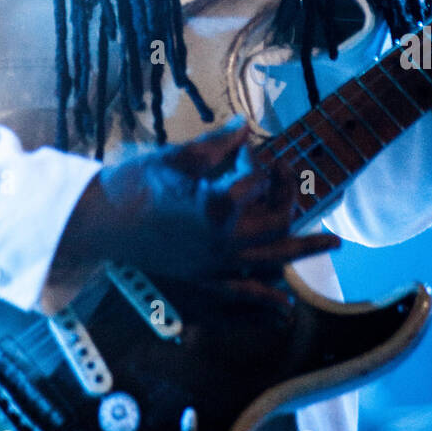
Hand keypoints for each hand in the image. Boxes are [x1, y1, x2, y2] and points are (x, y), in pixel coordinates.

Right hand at [50, 119, 338, 289]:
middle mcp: (222, 240)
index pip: (257, 179)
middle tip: (291, 175)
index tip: (250, 147)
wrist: (98, 222)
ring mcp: (213, 263)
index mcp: (217, 204)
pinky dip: (264, 298)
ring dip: (302, 249)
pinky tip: (284, 304)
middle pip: (275, 222)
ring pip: (270, 259)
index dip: (259, 160)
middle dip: (288, 196)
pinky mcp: (200, 277)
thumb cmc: (134, 182)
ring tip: (333, 243)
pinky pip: (241, 293)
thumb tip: (247, 126)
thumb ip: (217, 144)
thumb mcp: (177, 156)